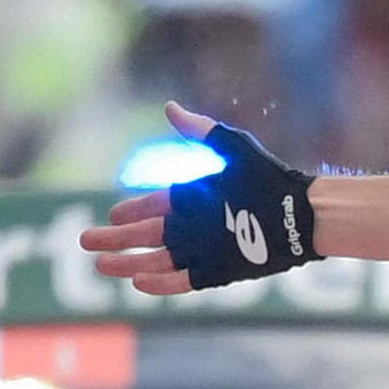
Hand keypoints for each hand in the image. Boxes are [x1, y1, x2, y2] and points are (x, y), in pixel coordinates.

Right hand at [78, 103, 319, 293]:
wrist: (302, 213)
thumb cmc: (269, 178)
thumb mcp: (233, 150)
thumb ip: (200, 132)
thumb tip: (169, 106)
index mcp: (197, 198)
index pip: (156, 206)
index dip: (133, 209)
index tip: (112, 213)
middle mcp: (197, 225)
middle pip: (148, 235)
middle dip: (117, 238)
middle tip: (87, 241)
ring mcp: (205, 250)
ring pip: (158, 260)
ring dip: (129, 263)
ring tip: (102, 265)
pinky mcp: (217, 272)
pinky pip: (182, 280)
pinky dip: (160, 282)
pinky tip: (138, 281)